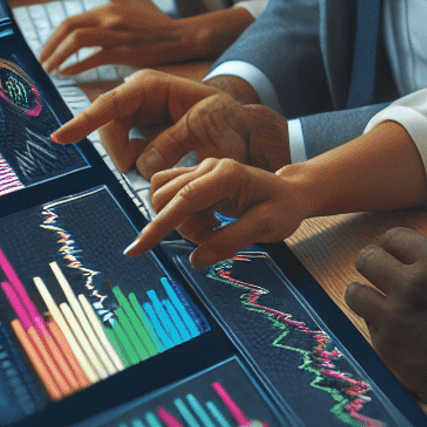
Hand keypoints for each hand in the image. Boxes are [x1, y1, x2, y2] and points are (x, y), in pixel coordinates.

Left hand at [38, 2, 250, 74]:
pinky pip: (93, 58)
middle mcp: (109, 17)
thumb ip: (103, 24)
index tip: (45, 52)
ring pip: (76, 40)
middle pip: (68, 27)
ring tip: (50, 70)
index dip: (52, 38)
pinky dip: (75, 66)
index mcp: (108, 9)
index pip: (70, 20)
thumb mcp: (125, 20)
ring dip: (57, 56)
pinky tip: (67, 74)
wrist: (182, 36)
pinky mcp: (125, 50)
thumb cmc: (154, 32)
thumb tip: (79, 39)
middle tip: (41, 63)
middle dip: (49, 46)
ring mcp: (117, 32)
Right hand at [50, 70, 286, 177]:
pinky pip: (126, 154)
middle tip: (143, 169)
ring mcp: (136, 115)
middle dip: (121, 153)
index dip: (85, 121)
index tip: (61, 138)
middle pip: (108, 129)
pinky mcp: (138, 135)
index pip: (111, 103)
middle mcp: (137, 97)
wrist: (241, 129)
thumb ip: (176, 142)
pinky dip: (137, 165)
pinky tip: (161, 164)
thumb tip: (140, 163)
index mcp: (152, 86)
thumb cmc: (228, 122)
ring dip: (133, 162)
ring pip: (116, 146)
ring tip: (166, 163)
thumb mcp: (209, 127)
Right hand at [124, 156, 312, 265]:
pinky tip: (210, 221)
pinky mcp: (196, 180)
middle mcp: (209, 166)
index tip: (136, 249)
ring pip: (166, 201)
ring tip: (216, 227)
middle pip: (166, 198)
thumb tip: (196, 260)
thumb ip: (230, 242)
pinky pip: (173, 201)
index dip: (158, 226)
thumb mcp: (266, 228)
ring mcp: (201, 170)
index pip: (183, 199)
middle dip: (182, 227)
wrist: (290, 194)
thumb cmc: (283, 208)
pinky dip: (185, 219)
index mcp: (227, 174)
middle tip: (216, 234)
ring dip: (184, 224)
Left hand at [344, 228, 426, 411]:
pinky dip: (378, 328)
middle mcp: (412, 282)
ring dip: (364, 295)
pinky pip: (368, 329)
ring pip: (355, 293)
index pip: (392, 236)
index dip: (388, 245)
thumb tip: (410, 261)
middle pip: (367, 259)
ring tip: (372, 301)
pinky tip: (395, 333)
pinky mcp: (389, 348)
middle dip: (371, 265)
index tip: (387, 253)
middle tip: (376, 275)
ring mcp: (397, 316)